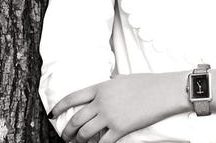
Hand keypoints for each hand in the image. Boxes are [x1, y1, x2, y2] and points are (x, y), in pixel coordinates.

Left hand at [51, 72, 186, 142]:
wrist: (163, 91)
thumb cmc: (147, 83)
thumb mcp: (123, 79)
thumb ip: (110, 84)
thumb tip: (106, 85)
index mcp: (100, 88)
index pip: (72, 98)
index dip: (59, 107)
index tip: (52, 114)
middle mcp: (101, 102)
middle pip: (75, 120)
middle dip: (67, 131)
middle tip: (65, 137)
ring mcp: (110, 116)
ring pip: (85, 133)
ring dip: (79, 141)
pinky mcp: (120, 129)